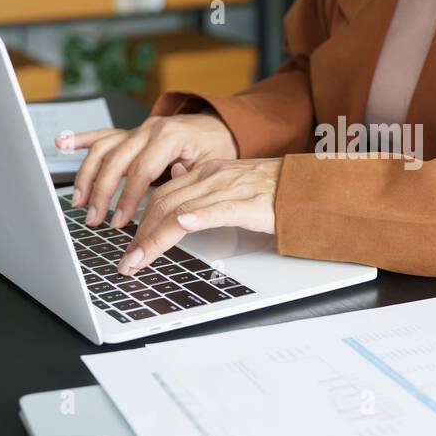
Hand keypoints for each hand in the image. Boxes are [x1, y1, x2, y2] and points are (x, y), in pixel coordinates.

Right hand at [57, 113, 237, 228]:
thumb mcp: (211, 167)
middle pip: (116, 160)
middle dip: (102, 193)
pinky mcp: (131, 133)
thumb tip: (164, 200)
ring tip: (80, 201)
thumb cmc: (215, 148)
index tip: (119, 220)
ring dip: (87, 175)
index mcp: (171, 135)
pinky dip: (81, 138)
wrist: (218, 126)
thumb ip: (186, 180)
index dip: (128, 197)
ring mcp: (138, 129)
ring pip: (104, 148)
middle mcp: (150, 128)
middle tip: (95, 219)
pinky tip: (62, 142)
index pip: (142, 170)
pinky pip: (102, 135)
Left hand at [117, 158, 279, 274]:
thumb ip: (202, 183)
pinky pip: (218, 209)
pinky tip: (182, 227)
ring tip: (138, 260)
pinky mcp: (250, 203)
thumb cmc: (274, 189)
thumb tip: (172, 178)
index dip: (141, 223)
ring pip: (181, 211)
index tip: (130, 247)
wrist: (308, 185)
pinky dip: (197, 218)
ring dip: (155, 239)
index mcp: (207, 173)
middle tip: (127, 261)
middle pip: (163, 204)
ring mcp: (230, 189)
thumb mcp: (231, 180)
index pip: (162, 196)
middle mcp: (213, 177)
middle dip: (140, 236)